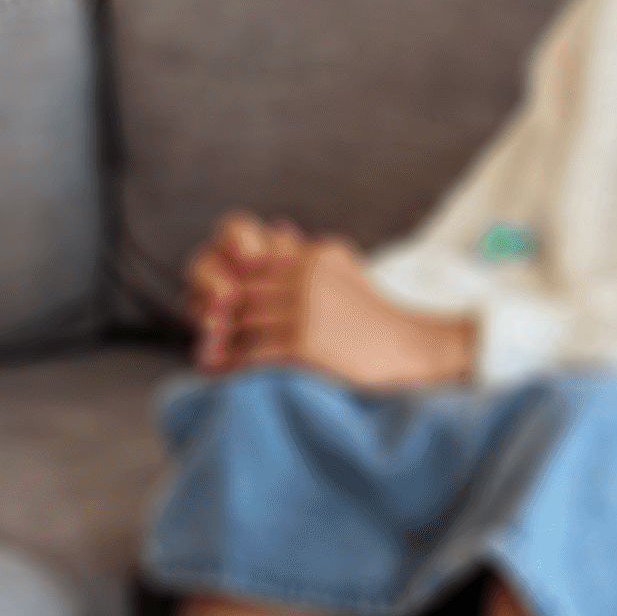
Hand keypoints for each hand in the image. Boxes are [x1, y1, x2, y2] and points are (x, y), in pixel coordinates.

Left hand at [185, 212, 473, 390]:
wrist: (415, 352)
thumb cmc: (375, 321)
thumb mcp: (342, 274)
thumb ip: (304, 260)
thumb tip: (265, 245)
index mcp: (315, 254)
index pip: (251, 257)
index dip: (223, 277)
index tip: (210, 300)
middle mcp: (308, 274)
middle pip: (240, 288)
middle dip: (215, 310)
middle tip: (201, 328)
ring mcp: (306, 307)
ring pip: (240, 320)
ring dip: (217, 339)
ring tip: (206, 353)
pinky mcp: (305, 342)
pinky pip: (252, 351)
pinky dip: (230, 363)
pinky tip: (219, 370)